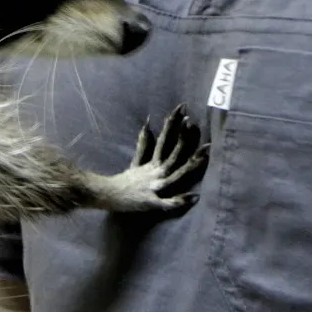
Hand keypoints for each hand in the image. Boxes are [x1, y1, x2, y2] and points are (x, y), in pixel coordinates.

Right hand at [86, 105, 208, 213]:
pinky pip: (167, 202)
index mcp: (152, 163)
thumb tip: (148, 123)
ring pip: (173, 176)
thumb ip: (143, 144)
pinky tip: (194, 197)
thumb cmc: (125, 181)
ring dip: (189, 166)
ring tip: (205, 156)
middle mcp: (154, 173)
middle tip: (193, 123)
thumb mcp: (136, 161)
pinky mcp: (151, 203)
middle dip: (183, 140)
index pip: (164, 140)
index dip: (173, 124)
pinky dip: (179, 200)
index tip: (183, 108)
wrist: (107, 195)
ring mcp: (153, 187)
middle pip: (172, 154)